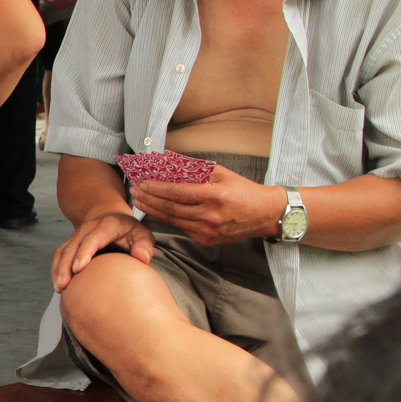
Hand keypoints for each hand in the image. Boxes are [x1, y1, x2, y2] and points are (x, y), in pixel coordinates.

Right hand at [52, 211, 154, 291]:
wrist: (110, 215)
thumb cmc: (128, 229)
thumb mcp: (142, 233)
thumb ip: (144, 245)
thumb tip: (142, 258)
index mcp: (106, 225)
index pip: (92, 238)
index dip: (84, 253)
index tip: (78, 269)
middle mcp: (87, 228)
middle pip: (73, 247)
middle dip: (65, 266)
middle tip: (64, 285)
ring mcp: (76, 235)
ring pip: (63, 251)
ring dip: (58, 269)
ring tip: (59, 288)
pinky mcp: (70, 243)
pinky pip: (59, 255)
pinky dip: (56, 269)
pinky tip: (58, 284)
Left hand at [131, 168, 286, 247]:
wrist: (266, 214)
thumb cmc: (243, 190)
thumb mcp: (221, 173)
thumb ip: (195, 169)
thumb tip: (168, 162)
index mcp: (214, 196)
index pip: (176, 192)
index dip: (156, 188)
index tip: (142, 183)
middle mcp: (210, 216)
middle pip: (170, 208)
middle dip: (149, 199)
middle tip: (135, 192)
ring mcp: (208, 231)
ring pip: (173, 220)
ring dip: (154, 210)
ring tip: (140, 201)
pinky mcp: (207, 240)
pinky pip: (183, 228)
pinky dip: (169, 219)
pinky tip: (158, 211)